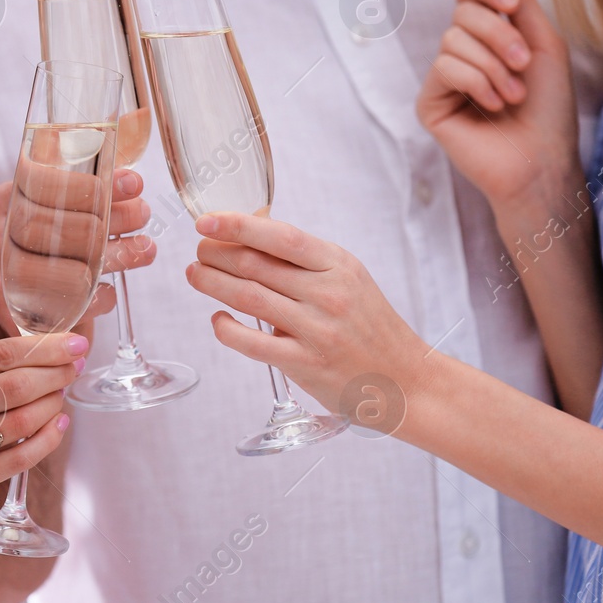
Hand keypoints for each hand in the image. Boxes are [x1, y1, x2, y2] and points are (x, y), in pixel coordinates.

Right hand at [0, 167, 154, 336]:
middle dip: (109, 219)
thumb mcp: (55, 211)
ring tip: (145, 249)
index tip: (133, 184)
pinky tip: (111, 290)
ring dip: (115, 257)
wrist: (24, 303)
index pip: (39, 185)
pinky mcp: (16, 315)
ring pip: (64, 268)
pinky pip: (68, 306)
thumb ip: (85, 193)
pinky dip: (99, 298)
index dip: (89, 185)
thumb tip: (129, 180)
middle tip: (143, 214)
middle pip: (53, 226)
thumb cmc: (46, 248)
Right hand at [0, 331, 83, 510]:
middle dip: (54, 373)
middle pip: (13, 387)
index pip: (0, 355)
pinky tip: (59, 423)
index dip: (45, 348)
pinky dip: (47, 439)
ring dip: (51, 403)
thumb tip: (45, 340)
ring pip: (18, 421)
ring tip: (61, 391)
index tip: (74, 342)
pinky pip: (16, 460)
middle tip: (74, 365)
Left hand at [185, 213, 427, 410]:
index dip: (237, 225)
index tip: (206, 222)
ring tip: (195, 276)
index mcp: (339, 265)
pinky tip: (218, 321)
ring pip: (249, 297)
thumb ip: (307, 262)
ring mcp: (317, 330)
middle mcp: (329, 293)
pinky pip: (253, 343)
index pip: (281, 236)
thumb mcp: (350, 279)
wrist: (407, 381)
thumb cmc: (372, 328)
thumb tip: (252, 234)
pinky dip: (227, 330)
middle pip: (256, 264)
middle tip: (198, 252)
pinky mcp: (306, 364)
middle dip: (216, 254)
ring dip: (212, 284)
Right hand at [416, 0, 582, 212]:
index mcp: (488, 36)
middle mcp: (462, 53)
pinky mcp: (430, 104)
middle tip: (523, 64)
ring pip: (453, 40)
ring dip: (493, 65)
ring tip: (513, 95)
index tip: (510, 2)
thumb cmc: (549, 108)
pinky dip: (476, 82)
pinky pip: (444, 68)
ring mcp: (444, 79)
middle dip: (500, 35)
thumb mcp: (544, 43)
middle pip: (463, 13)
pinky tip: (493, 105)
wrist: (544, 160)